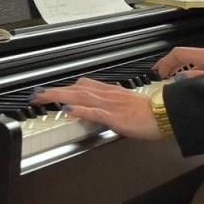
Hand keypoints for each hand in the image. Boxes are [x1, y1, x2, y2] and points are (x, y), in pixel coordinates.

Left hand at [32, 79, 161, 139]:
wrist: (168, 115)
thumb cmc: (152, 114)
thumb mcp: (128, 107)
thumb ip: (112, 107)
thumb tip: (97, 111)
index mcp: (111, 93)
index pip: (82, 87)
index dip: (63, 88)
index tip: (48, 91)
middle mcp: (108, 95)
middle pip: (75, 89)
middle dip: (54, 91)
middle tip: (35, 94)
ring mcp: (111, 105)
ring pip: (80, 97)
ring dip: (59, 96)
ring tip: (42, 97)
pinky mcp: (116, 117)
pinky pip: (95, 111)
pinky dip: (80, 110)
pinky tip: (68, 110)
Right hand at [153, 46, 203, 79]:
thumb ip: (195, 78)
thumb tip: (178, 79)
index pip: (179, 53)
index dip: (165, 62)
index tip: (156, 72)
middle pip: (185, 55)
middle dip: (172, 65)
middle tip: (162, 76)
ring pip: (195, 60)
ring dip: (182, 69)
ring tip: (176, 81)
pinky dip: (194, 72)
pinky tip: (197, 83)